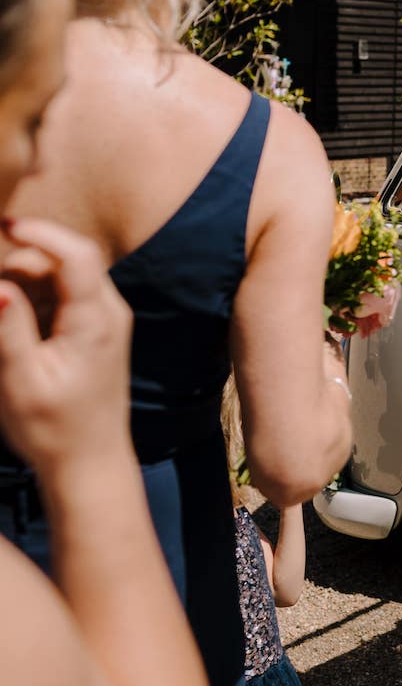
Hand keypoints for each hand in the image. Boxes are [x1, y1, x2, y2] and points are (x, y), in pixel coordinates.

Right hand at [0, 219, 131, 478]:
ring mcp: (102, 317)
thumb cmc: (54, 428)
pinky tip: (16, 339)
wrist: (89, 460)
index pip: (77, 255)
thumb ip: (8, 330)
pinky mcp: (91, 327)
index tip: (5, 225)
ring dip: (20, 287)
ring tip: (11, 339)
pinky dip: (29, 303)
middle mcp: (108, 311)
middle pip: (60, 261)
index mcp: (97, 320)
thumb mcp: (21, 381)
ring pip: (55, 278)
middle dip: (18, 267)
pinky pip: (56, 297)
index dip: (42, 233)